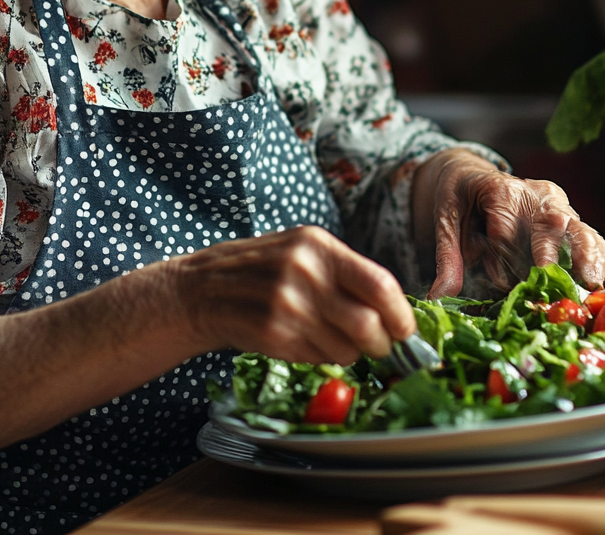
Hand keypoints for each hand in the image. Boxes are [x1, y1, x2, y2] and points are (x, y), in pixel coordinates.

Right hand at [175, 226, 415, 364]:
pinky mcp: (272, 334)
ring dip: (348, 353)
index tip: (404, 329)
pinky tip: (302, 341)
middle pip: (369, 324)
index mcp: (317, 245)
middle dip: (381, 343)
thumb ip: (344, 273)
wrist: (200, 290)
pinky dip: (320, 358)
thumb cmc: (260, 270)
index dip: (400, 315)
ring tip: (328, 338)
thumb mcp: (301, 252)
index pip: (380, 284)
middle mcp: (304, 271)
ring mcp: (286, 304)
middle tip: (377, 345)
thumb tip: (395, 308)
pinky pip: (319, 359)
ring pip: (347, 348)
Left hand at [413, 149, 604, 297]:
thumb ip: (447, 258)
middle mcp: (536, 193)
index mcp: (501, 190)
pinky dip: (598, 260)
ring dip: (586, 260)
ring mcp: (558, 205)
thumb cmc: (460, 197)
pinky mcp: (572, 218)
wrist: (473, 175)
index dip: (503, 260)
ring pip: (580, 229)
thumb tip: (439, 297)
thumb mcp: (445, 220)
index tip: (499, 283)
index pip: (506, 230)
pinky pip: (591, 238)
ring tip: (587, 286)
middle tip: (556, 285)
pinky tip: (597, 284)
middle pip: (551, 225)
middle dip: (553, 257)